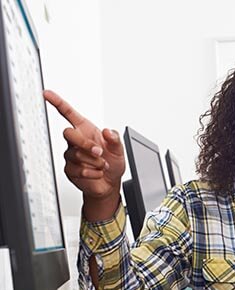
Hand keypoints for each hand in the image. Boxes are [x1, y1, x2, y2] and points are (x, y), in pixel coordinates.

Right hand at [45, 90, 125, 219]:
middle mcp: (76, 141)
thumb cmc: (113, 162)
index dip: (58, 102)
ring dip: (94, 161)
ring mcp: (71, 155)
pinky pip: (79, 170)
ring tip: (102, 165)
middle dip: (85, 143)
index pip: (69, 113)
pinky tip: (97, 172)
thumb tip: (107, 131)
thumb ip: (115, 139)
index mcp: (86, 130)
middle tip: (99, 151)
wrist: (110, 183)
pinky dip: (93, 173)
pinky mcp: (70, 170)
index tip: (47, 94)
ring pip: (76, 154)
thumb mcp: (119, 149)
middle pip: (68, 133)